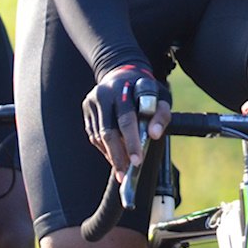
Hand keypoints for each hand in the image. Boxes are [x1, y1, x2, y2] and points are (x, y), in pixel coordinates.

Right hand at [82, 64, 170, 181]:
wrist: (121, 73)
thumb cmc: (145, 90)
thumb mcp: (160, 96)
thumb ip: (161, 114)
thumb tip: (154, 135)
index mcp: (124, 88)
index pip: (127, 119)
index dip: (132, 141)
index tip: (137, 161)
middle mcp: (105, 93)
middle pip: (109, 131)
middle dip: (119, 155)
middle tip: (126, 174)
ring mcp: (92, 100)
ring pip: (99, 136)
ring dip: (111, 155)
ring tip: (122, 170)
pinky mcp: (86, 108)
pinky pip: (93, 135)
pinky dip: (105, 148)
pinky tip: (115, 157)